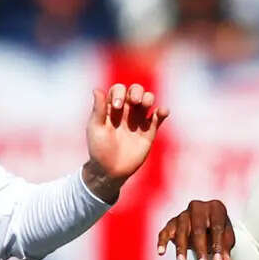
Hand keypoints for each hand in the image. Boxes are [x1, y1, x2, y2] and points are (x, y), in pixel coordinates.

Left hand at [83, 83, 168, 201]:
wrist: (110, 170)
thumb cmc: (99, 149)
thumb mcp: (95, 128)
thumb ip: (98, 109)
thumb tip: (97, 89)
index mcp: (112, 108)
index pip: (118, 90)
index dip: (119, 93)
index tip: (118, 107)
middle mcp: (126, 111)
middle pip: (136, 91)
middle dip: (137, 92)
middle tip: (134, 102)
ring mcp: (138, 120)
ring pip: (148, 100)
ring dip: (148, 98)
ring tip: (145, 105)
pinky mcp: (149, 132)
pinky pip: (158, 118)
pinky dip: (162, 111)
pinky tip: (162, 111)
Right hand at [155, 199, 233, 259]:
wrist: (207, 224)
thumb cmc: (218, 232)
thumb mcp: (226, 240)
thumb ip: (225, 251)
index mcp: (216, 208)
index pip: (217, 228)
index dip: (218, 246)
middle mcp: (198, 207)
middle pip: (198, 229)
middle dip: (200, 249)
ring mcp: (184, 214)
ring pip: (181, 231)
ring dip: (181, 248)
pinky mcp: (172, 222)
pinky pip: (165, 232)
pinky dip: (162, 241)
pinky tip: (161, 252)